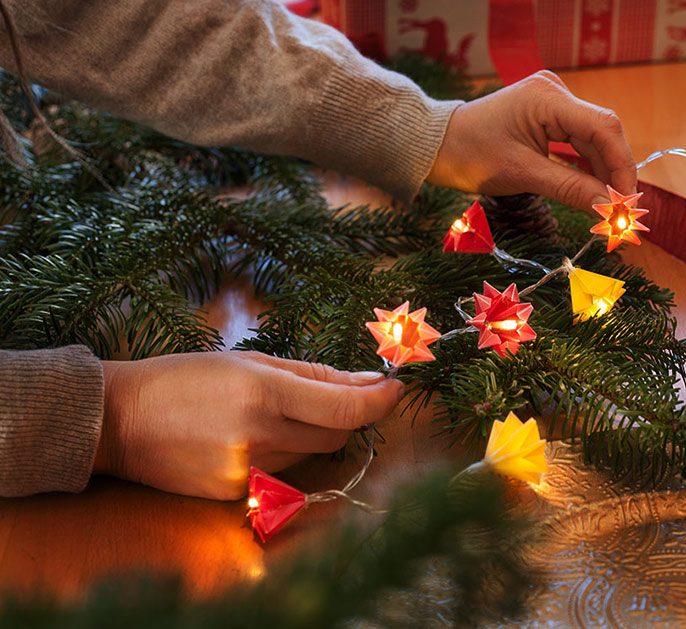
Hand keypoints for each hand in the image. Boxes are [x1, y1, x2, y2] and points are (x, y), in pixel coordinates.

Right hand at [95, 351, 402, 499]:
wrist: (120, 421)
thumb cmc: (184, 378)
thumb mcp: (249, 361)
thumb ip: (314, 374)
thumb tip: (368, 381)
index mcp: (263, 393)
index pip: (346, 408)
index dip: (380, 399)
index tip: (397, 387)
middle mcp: (260, 436)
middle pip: (336, 434)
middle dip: (344, 414)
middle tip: (331, 394)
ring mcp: (248, 471)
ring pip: (311, 453)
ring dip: (309, 432)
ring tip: (268, 411)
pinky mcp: (238, 494)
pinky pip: (283, 472)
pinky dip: (282, 452)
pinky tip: (247, 435)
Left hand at [427, 70, 636, 210]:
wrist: (435, 144)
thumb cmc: (471, 155)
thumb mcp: (523, 175)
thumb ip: (571, 189)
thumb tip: (609, 210)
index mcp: (548, 98)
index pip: (604, 128)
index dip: (622, 166)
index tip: (627, 202)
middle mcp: (555, 91)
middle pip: (602, 133)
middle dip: (614, 173)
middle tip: (621, 213)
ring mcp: (552, 101)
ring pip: (593, 139)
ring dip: (602, 173)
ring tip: (608, 208)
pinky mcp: (548, 114)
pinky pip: (577, 140)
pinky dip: (586, 166)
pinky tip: (592, 191)